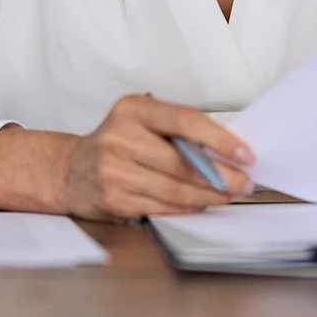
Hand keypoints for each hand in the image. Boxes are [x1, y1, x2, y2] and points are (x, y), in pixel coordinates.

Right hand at [0, 96, 254, 220]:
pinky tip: (204, 203)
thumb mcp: (141, 118)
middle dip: (221, 175)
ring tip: (231, 193)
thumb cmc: (117, 140)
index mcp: (133, 110)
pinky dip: (188, 207)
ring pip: (176, 189)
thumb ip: (176, 127)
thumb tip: (226, 146)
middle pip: (183, 162)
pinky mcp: (115, 200)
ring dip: (210, 195)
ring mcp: (115, 172)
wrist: (70, 170)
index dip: (219, 138)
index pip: (185, 121)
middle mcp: (121, 139)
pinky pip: (163, 206)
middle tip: (246, 181)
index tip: (245, 153)